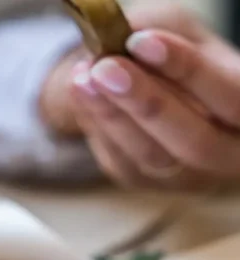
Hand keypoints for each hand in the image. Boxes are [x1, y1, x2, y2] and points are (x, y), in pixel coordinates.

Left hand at [67, 2, 239, 189]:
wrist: (145, 88)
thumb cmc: (172, 56)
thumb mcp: (176, 31)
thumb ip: (159, 33)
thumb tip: (123, 43)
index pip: (232, 97)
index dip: (187, 70)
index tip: (141, 42)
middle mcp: (228, 152)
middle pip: (196, 141)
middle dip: (147, 103)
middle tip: (105, 69)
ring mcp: (187, 175)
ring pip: (153, 157)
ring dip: (112, 116)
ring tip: (82, 78)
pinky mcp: (145, 181)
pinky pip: (120, 162)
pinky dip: (97, 126)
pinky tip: (81, 93)